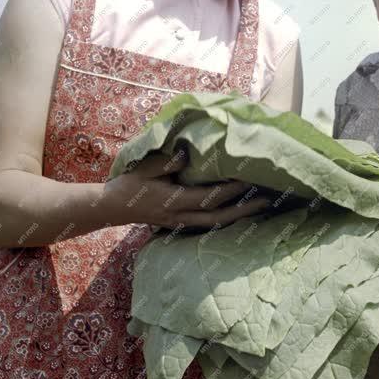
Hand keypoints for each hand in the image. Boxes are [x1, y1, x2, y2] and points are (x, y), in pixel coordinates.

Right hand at [103, 150, 270, 229]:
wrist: (112, 207)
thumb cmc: (130, 184)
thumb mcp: (146, 168)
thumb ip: (168, 162)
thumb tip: (189, 153)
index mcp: (174, 201)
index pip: (208, 198)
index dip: (229, 190)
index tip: (247, 179)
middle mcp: (180, 216)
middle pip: (218, 218)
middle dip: (243, 210)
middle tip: (266, 200)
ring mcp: (180, 223)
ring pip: (214, 224)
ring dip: (238, 216)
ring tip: (259, 207)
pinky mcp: (180, 224)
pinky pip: (207, 224)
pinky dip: (224, 219)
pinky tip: (238, 212)